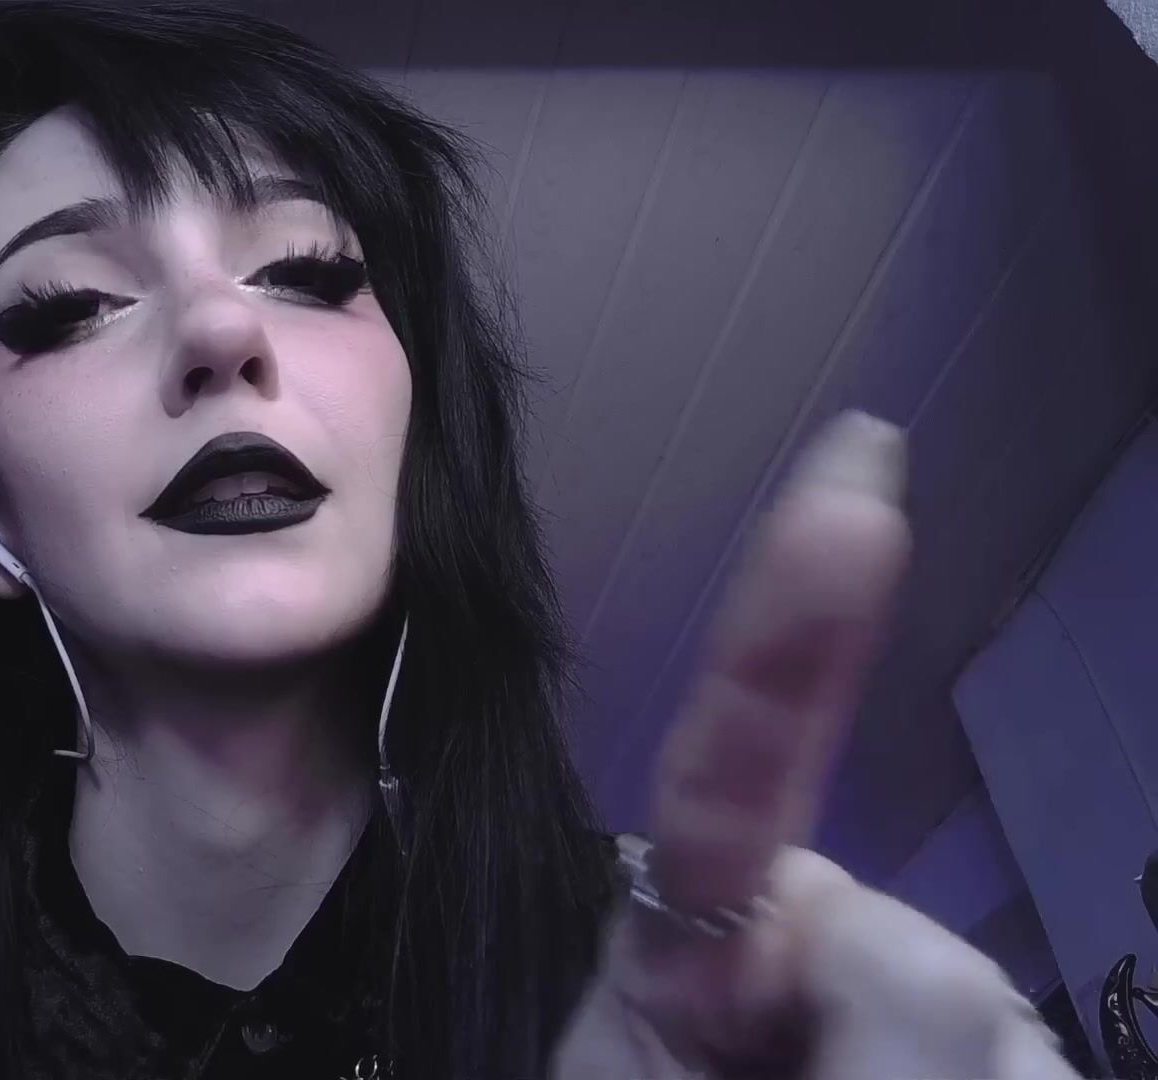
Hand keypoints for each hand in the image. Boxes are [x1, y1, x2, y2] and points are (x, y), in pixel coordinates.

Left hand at [551, 411, 1073, 1079]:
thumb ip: (844, 1035)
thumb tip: (945, 978)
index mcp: (683, 958)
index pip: (732, 770)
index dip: (792, 624)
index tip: (858, 475)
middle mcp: (810, 972)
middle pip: (930, 976)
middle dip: (903, 1064)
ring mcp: (907, 1036)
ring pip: (1002, 1046)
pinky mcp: (968, 1055)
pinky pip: (1014, 1064)